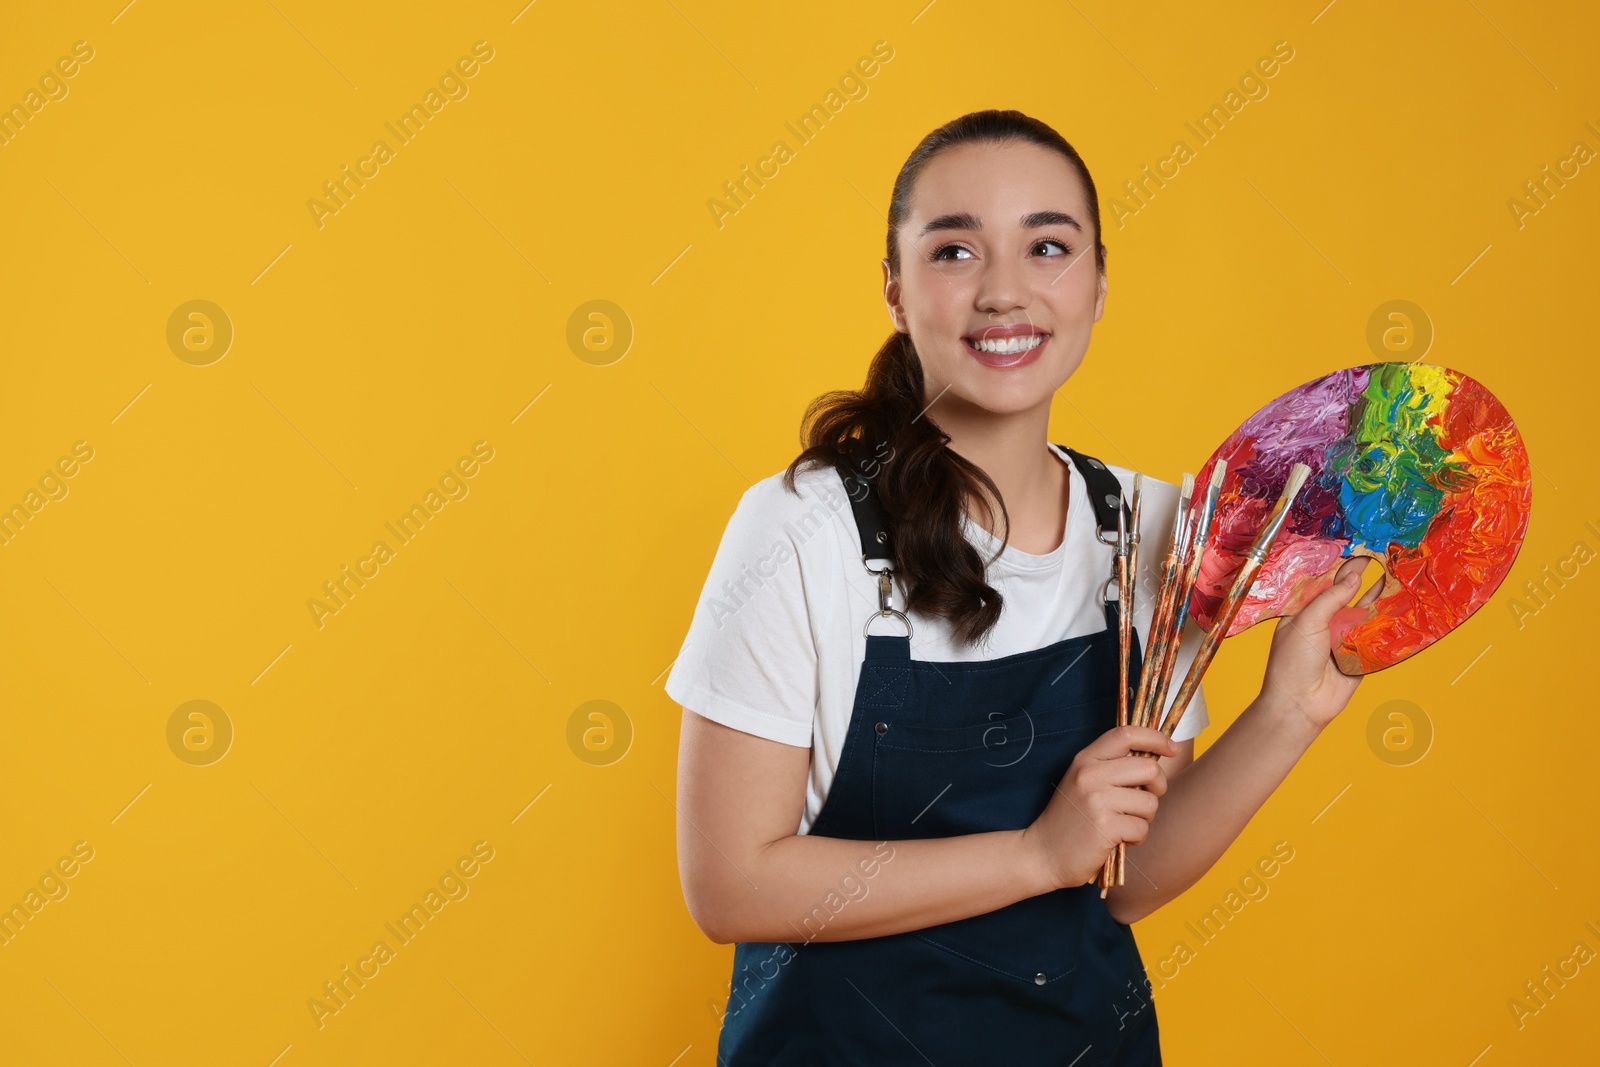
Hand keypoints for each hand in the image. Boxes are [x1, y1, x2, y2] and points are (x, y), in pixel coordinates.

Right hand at [1022, 725, 1177, 890]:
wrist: (1042, 853)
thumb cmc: (1070, 819)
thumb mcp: (1083, 782)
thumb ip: (1111, 767)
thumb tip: (1155, 758)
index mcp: (1086, 760)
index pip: (1126, 734)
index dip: (1155, 737)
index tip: (1171, 748)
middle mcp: (1090, 774)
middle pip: (1149, 768)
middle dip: (1158, 787)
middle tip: (1144, 801)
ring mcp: (1097, 800)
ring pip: (1150, 802)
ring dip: (1144, 818)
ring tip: (1123, 824)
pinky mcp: (1105, 826)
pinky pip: (1142, 828)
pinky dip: (1136, 838)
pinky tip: (1118, 840)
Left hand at [1258, 556, 1384, 731]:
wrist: (1301, 704)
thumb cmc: (1292, 663)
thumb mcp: (1307, 623)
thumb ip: (1331, 599)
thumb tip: (1353, 576)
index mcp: (1304, 611)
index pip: (1325, 583)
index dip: (1340, 568)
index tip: (1359, 550)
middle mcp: (1325, 622)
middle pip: (1347, 596)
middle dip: (1364, 579)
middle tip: (1383, 557)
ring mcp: (1343, 637)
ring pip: (1364, 613)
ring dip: (1379, 597)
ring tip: (1397, 574)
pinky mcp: (1360, 655)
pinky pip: (1376, 635)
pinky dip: (1388, 622)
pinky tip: (1402, 604)